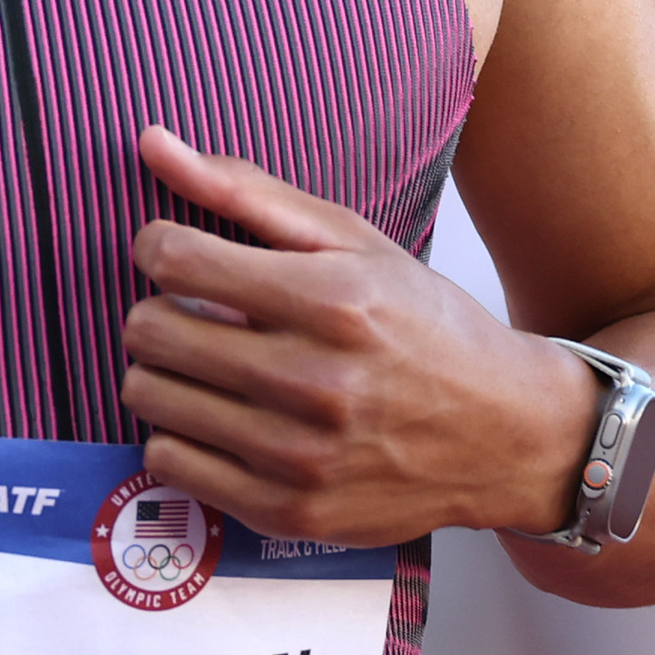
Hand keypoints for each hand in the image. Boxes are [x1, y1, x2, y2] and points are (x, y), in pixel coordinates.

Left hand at [121, 126, 601, 548]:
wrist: (505, 435)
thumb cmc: (427, 328)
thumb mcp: (355, 242)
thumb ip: (248, 192)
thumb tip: (151, 143)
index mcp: (332, 299)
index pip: (175, 259)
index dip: (159, 246)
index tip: (177, 254)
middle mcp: (314, 379)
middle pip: (149, 330)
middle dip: (158, 309)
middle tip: (194, 311)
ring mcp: (299, 454)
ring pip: (150, 397)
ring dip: (164, 372)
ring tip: (209, 365)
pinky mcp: (288, 510)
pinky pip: (168, 462)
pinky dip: (181, 434)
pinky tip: (222, 418)